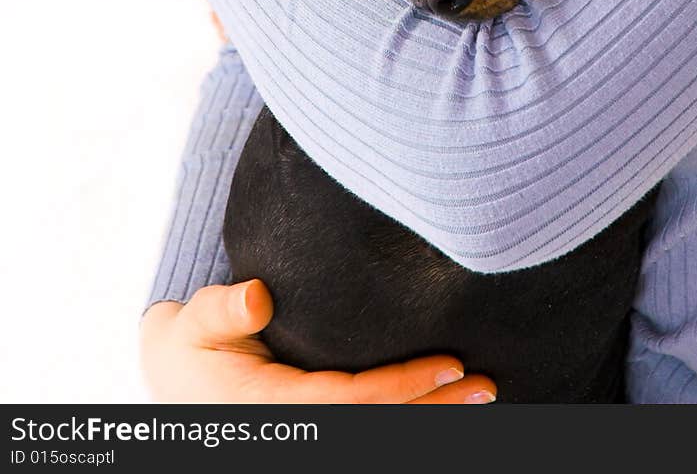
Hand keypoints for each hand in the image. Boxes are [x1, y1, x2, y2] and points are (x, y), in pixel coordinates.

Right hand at [140, 280, 496, 403]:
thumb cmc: (191, 344)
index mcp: (271, 409)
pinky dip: (409, 416)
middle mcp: (296, 430)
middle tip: (486, 386)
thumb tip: (257, 298)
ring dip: (432, 418)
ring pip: (378, 434)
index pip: (351, 402)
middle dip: (434, 408)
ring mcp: (307, 434)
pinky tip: (444, 405)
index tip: (448, 364)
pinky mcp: (317, 428)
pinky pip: (369, 426)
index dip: (402, 387)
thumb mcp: (191, 321)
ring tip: (482, 397)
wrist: (174, 380)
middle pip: (377, 426)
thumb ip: (222, 309)